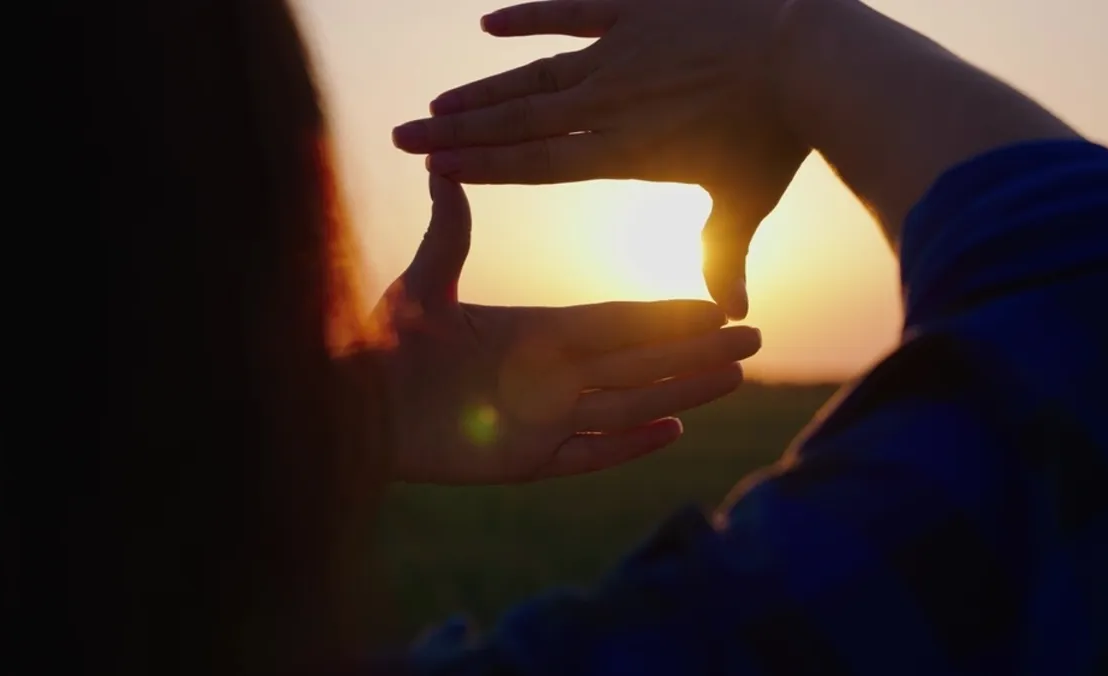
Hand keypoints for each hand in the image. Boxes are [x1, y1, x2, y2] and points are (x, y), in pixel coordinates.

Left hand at [372, 175, 760, 484]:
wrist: (354, 405)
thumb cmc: (382, 343)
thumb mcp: (423, 283)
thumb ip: (448, 232)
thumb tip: (442, 169)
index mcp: (537, 332)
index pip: (620, 321)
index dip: (668, 315)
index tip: (715, 305)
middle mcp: (552, 375)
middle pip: (641, 363)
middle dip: (696, 352)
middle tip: (753, 341)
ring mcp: (544, 419)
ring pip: (630, 405)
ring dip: (682, 391)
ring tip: (734, 378)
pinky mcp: (527, 461)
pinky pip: (590, 453)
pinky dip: (630, 445)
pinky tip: (674, 430)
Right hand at [392, 0, 809, 318]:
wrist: (808, 57)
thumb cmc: (777, 137)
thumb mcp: (745, 201)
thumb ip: (725, 255)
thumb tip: (732, 314)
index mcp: (626, 152)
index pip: (537, 164)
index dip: (484, 168)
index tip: (436, 172)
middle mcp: (609, 104)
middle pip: (516, 122)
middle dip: (456, 133)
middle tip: (404, 137)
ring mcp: (620, 52)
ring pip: (532, 73)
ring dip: (481, 89)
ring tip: (436, 104)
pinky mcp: (637, 8)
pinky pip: (570, 8)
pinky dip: (529, 16)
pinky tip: (488, 24)